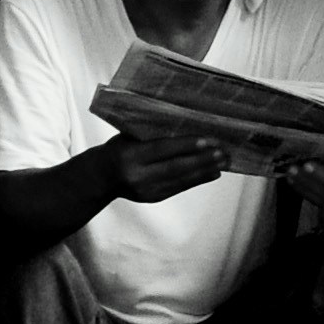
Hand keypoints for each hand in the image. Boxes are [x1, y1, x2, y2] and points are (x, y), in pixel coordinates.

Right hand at [107, 126, 231, 204]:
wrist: (100, 178)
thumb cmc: (118, 149)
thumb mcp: (129, 137)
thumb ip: (152, 134)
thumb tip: (186, 126)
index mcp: (131, 156)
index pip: (163, 149)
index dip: (186, 145)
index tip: (209, 140)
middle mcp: (139, 175)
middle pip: (176, 167)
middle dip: (202, 160)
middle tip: (223, 152)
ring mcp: (147, 190)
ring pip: (181, 180)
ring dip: (205, 171)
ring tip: (224, 162)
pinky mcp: (154, 197)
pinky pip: (180, 187)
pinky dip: (198, 179)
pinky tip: (212, 173)